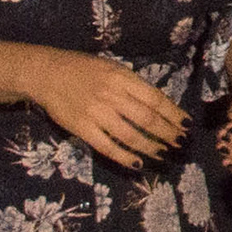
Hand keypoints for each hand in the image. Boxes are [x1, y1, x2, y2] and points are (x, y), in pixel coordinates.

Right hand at [21, 51, 189, 169]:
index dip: (174, 114)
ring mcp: (96, 113)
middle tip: (179, 142)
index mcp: (122, 77)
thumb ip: (132, 85)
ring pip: (131, 135)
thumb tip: (158, 105)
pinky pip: (108, 147)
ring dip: (151, 147)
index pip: (155, 99)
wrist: (44, 73)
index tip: (187, 125)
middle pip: (147, 119)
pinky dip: (125, 157)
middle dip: (168, 133)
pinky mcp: (82, 128)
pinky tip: (138, 163)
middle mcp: (112, 95)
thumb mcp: (111, 68)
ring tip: (163, 154)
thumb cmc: (82, 69)